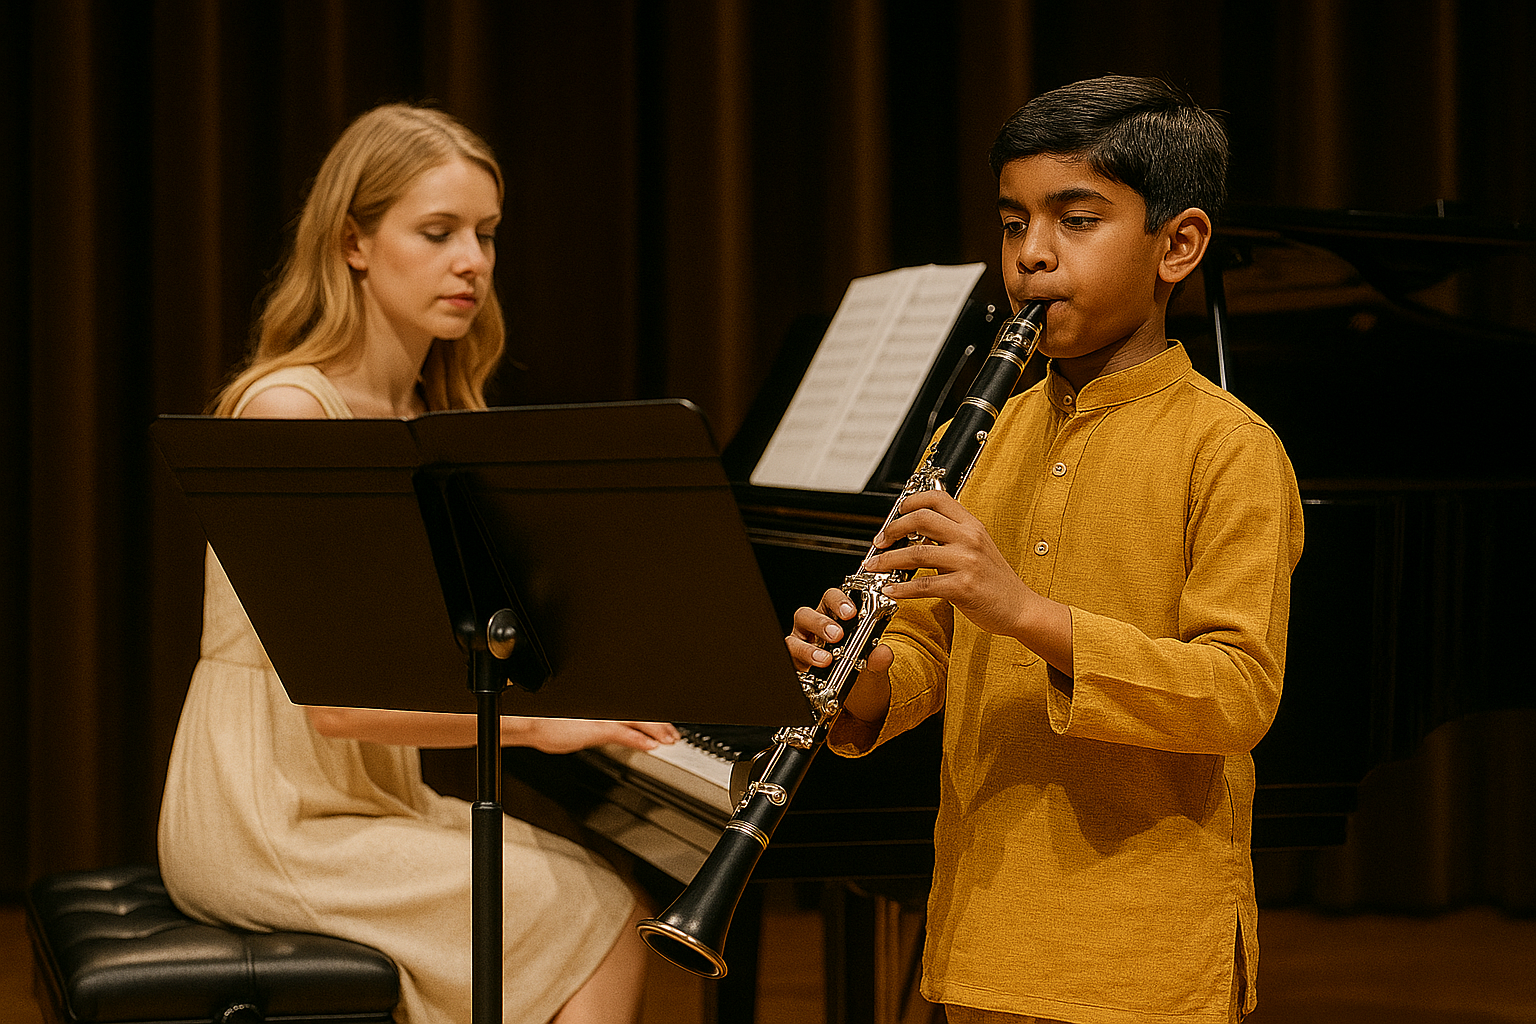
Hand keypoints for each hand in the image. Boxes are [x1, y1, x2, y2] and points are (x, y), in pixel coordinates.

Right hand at [510, 718, 679, 754]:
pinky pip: (622, 733)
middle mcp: (604, 708)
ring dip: (655, 732)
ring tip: (668, 739)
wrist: (529, 723)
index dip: (653, 719)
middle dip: (660, 725)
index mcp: (602, 707)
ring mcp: (601, 717)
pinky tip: (650, 745)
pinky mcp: (594, 728)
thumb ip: (602, 730)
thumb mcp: (582, 727)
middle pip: (640, 714)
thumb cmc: (548, 724)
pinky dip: (639, 740)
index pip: (634, 711)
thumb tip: (619, 737)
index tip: (664, 726)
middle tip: (673, 735)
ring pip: (636, 721)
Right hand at [786, 588, 892, 721]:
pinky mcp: (796, 666)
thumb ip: (879, 659)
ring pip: (793, 638)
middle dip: (821, 623)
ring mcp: (803, 647)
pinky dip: (801, 663)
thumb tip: (882, 652)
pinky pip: (790, 660)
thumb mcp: (875, 669)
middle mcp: (814, 630)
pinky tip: (811, 670)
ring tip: (826, 659)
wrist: (858, 706)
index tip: (851, 611)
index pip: (832, 599)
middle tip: (837, 635)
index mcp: (835, 620)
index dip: (838, 601)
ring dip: (808, 648)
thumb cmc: (863, 678)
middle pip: (806, 614)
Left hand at [865, 489, 1073, 672]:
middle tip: (880, 540)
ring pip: (916, 553)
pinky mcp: (963, 587)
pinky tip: (891, 590)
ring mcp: (967, 562)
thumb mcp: (978, 548)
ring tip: (875, 566)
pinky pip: (923, 585)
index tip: (895, 514)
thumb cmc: (997, 581)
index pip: (937, 498)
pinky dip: (902, 588)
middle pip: (921, 519)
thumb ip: (952, 537)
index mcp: (972, 525)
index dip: (910, 502)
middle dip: (893, 529)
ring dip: (888, 560)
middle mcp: (970, 538)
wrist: (1020, 608)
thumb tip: (915, 533)